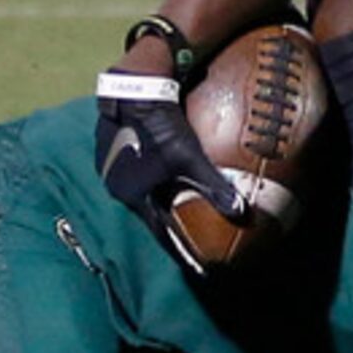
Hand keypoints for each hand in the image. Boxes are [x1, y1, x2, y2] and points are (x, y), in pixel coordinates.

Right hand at [95, 71, 244, 276]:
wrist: (134, 87)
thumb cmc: (160, 126)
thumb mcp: (188, 157)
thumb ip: (213, 185)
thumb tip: (241, 212)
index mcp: (131, 194)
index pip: (159, 231)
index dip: (178, 248)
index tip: (195, 265)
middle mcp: (115, 184)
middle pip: (149, 212)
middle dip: (168, 226)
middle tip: (189, 240)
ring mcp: (111, 164)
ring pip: (142, 190)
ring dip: (159, 200)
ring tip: (178, 210)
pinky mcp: (113, 145)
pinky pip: (138, 170)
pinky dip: (153, 179)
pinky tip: (165, 176)